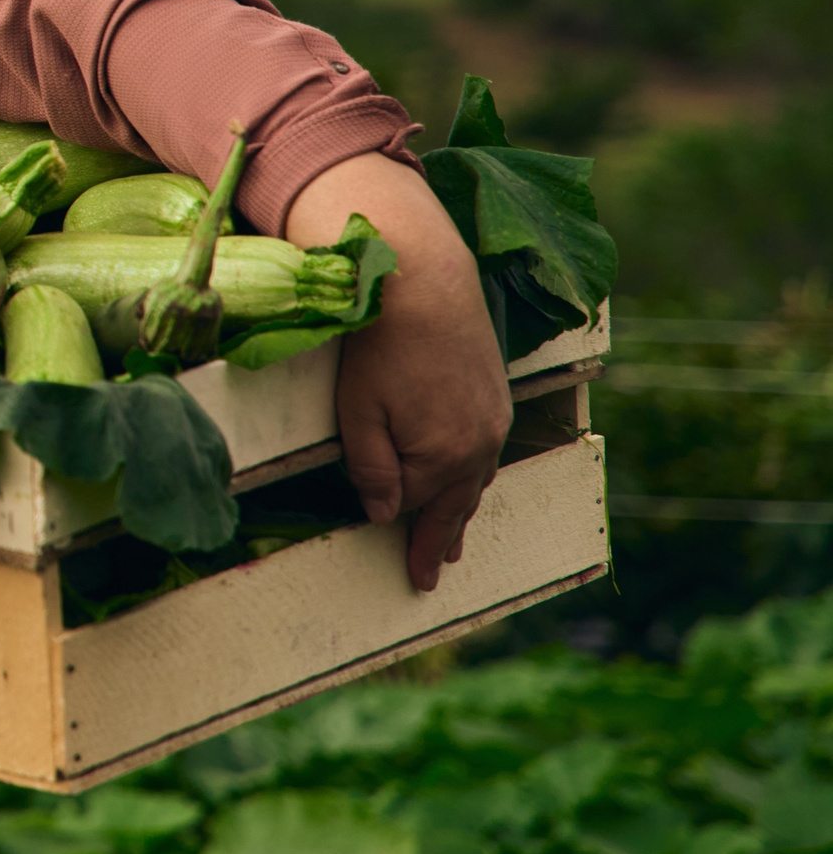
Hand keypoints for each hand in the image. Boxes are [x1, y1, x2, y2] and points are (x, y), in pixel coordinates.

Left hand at [287, 153, 511, 591]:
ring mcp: (492, 419)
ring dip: (461, 512)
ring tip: (453, 543)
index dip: (396, 526)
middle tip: (432, 574)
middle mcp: (477, 445)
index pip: (411, 506)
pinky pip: (487, 452)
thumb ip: (370, 468)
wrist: (425, 280)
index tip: (407, 569)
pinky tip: (470, 480)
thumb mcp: (358, 411)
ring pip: (474, 481)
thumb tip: (382, 515)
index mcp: (441, 458)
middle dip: (440, 542)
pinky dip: (475, 476)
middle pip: (453, 505)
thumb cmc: (381, 344)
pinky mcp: (496, 393)